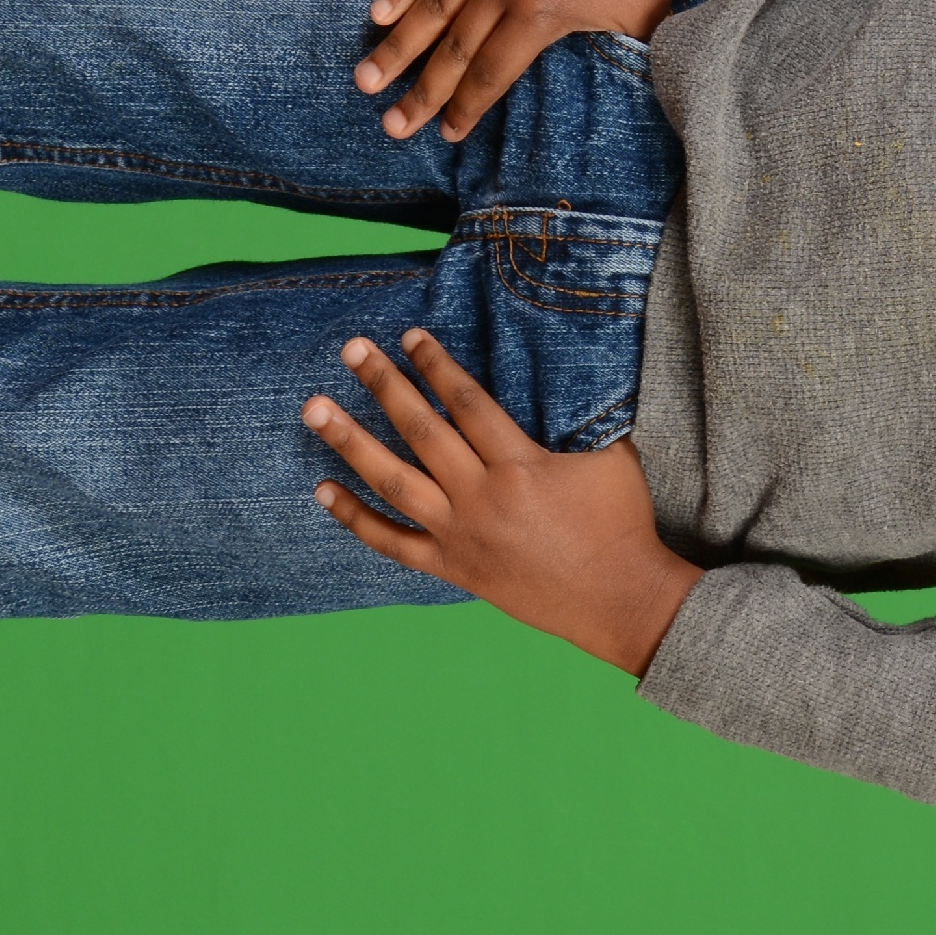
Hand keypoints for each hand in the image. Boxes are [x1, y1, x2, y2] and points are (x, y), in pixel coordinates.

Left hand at [304, 331, 701, 674]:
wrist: (617, 598)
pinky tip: (323, 490)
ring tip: (315, 409)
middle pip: (421, 431)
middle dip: (383, 385)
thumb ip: (578, 418)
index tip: (411, 336)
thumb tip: (559, 377)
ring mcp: (460, 535)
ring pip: (393, 481)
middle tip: (352, 349)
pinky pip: (392, 543)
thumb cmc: (620, 523)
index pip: (466, 402)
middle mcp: (482, 497)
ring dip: (350, 442)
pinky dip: (355, 518)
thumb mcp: (611, 457)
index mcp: (521, 465)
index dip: (436, 365)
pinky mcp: (452, 567)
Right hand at [356, 0, 732, 142]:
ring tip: (366, 79)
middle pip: (453, 49)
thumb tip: (580, 98)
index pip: (491, 74)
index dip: (466, 108)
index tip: (444, 135)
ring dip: (397, 46)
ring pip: (433, 5)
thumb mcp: (631, 27)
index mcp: (541, 13)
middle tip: (390, 126)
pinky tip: (379, 13)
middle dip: (420, 92)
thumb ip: (596, 60)